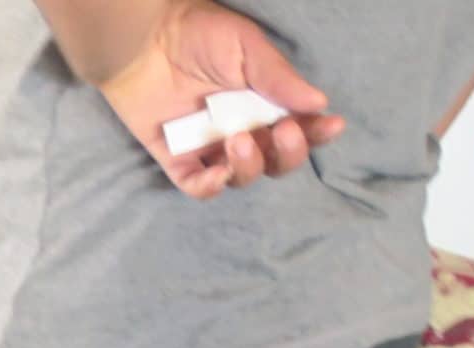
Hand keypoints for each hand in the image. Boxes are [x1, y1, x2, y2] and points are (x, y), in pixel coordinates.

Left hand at [95, 0, 345, 199]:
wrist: (143, 38)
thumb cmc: (197, 33)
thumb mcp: (246, 46)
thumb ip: (277, 77)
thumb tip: (318, 103)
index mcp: (266, 102)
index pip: (301, 127)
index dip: (317, 133)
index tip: (330, 125)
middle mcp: (243, 128)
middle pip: (277, 161)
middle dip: (288, 154)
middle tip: (282, 131)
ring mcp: (210, 147)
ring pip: (241, 177)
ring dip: (249, 167)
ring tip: (238, 140)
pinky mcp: (176, 158)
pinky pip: (197, 187)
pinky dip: (210, 188)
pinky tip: (216, 175)